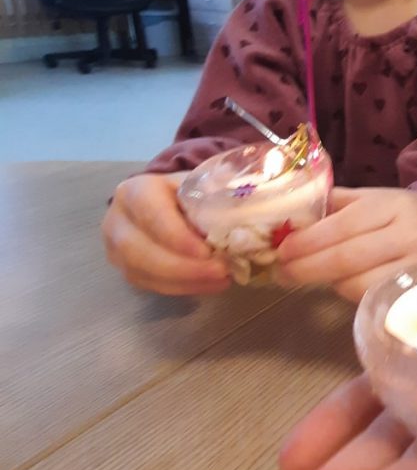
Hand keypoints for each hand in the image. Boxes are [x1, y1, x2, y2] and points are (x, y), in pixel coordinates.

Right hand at [102, 172, 230, 294]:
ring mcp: (116, 248)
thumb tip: (247, 204)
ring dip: (185, 281)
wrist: (166, 199)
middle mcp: (118, 220)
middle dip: (183, 267)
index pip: (151, 215)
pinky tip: (209, 285)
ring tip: (222, 279)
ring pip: (143, 273)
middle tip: (221, 271)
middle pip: (140, 251)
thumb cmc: (188, 190)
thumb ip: (218, 190)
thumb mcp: (202, 181)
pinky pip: (150, 285)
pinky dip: (182, 288)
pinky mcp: (126, 269)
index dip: (177, 237)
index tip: (206, 252)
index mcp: (135, 191)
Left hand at [276, 187, 416, 301]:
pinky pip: (379, 301)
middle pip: (349, 258)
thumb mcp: (381, 198)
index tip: (282, 251)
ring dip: (330, 284)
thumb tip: (294, 218)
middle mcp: (410, 236)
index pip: (344, 225)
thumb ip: (341, 205)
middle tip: (282, 274)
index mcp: (395, 206)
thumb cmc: (414, 214)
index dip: (309, 241)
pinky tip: (343, 287)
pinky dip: (355, 296)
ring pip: (361, 285)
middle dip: (308, 268)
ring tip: (311, 278)